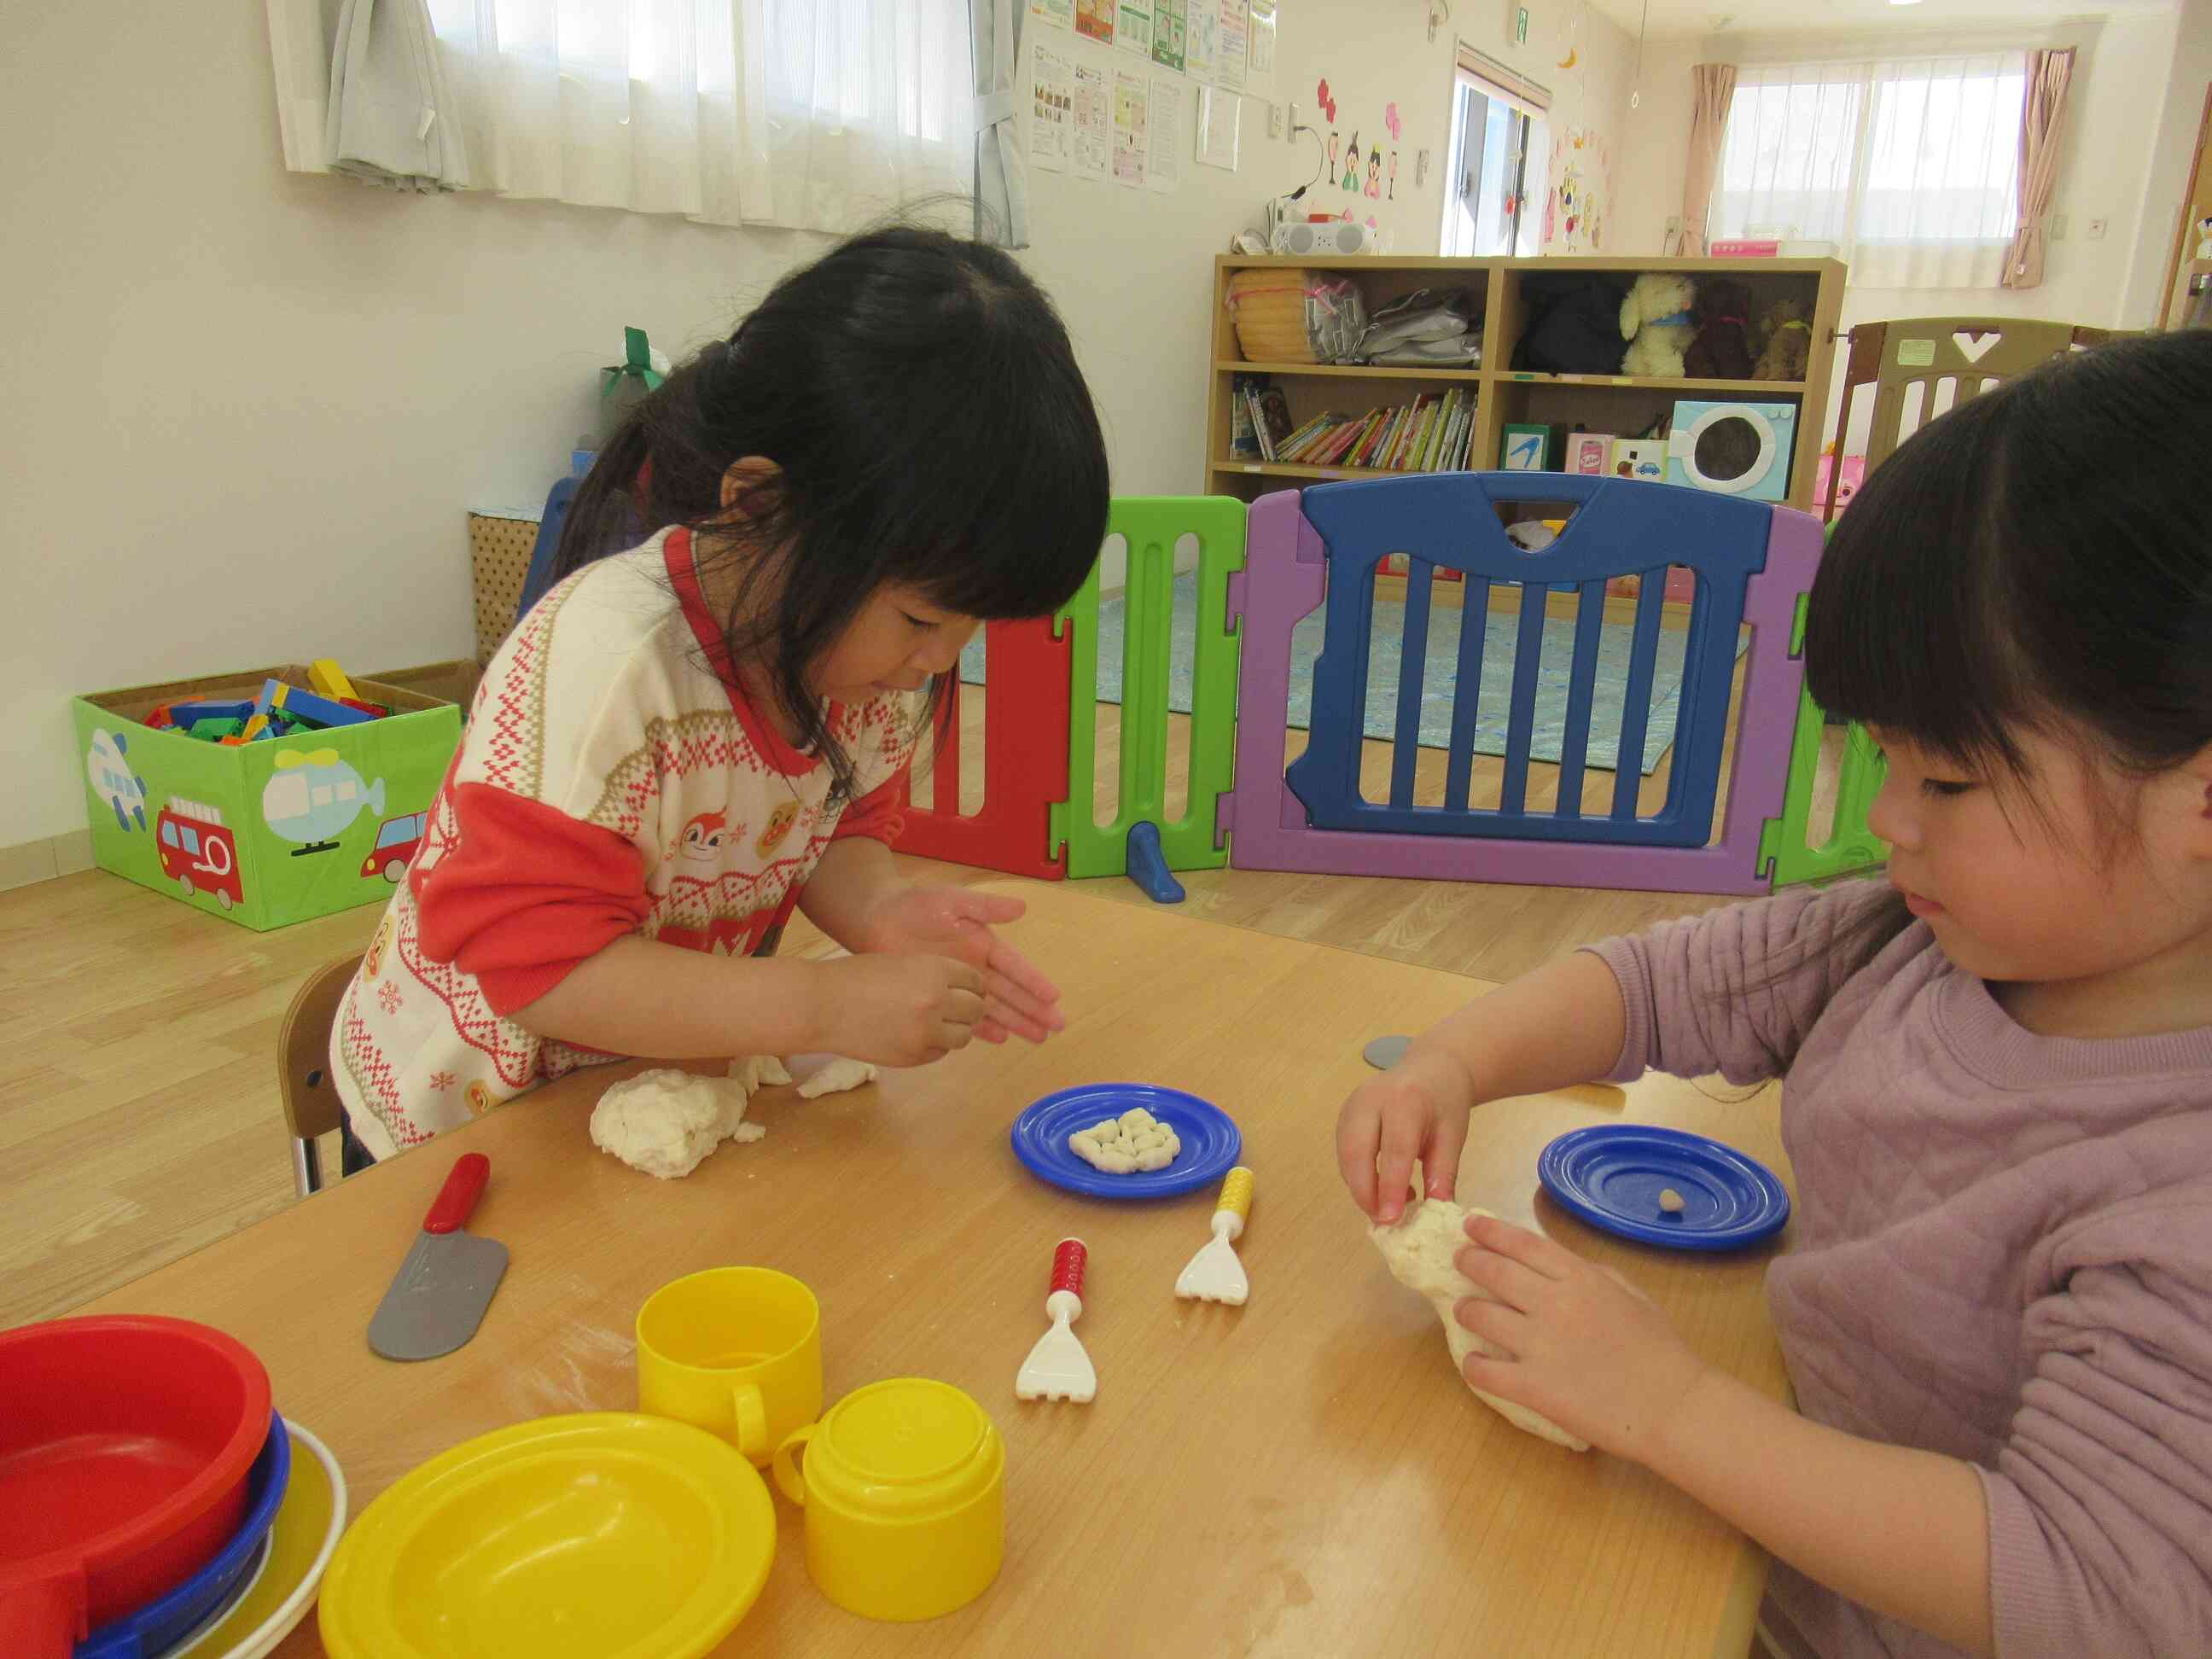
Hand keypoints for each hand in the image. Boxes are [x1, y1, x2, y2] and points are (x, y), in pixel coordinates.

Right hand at [811, 953, 991, 1067]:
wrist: (821, 1005)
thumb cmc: (855, 977)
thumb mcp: (901, 963)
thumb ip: (933, 976)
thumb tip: (960, 991)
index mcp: (934, 971)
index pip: (976, 981)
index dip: (974, 986)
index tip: (970, 990)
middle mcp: (936, 1001)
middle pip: (977, 1010)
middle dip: (971, 1009)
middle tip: (960, 1010)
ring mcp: (926, 1033)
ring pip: (963, 1036)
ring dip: (956, 1030)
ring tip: (938, 1024)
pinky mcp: (913, 1057)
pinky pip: (940, 1053)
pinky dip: (935, 1046)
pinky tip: (917, 1035)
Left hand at [851, 886, 1064, 1044]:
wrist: (876, 920)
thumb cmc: (915, 906)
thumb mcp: (953, 901)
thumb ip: (985, 907)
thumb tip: (1023, 907)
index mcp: (983, 944)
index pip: (1015, 967)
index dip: (1034, 982)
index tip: (1054, 997)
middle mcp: (977, 967)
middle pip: (1011, 993)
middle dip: (1033, 1009)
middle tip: (1056, 1027)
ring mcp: (960, 985)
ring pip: (994, 1008)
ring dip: (1016, 1022)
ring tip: (1038, 1038)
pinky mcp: (941, 997)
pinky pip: (966, 1016)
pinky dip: (983, 1028)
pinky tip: (1000, 1039)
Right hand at [1336, 1049, 1476, 1222]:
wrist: (1432, 1066)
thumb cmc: (1446, 1101)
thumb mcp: (1453, 1136)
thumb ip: (1443, 1173)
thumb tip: (1436, 1211)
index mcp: (1405, 1101)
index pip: (1393, 1150)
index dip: (1389, 1187)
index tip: (1391, 1218)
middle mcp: (1371, 1099)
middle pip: (1356, 1151)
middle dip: (1364, 1191)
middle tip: (1383, 1220)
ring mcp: (1352, 1105)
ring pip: (1345, 1155)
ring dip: (1360, 1186)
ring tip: (1386, 1206)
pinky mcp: (1345, 1114)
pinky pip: (1344, 1152)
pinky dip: (1357, 1175)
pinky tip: (1380, 1187)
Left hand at [1453, 1213, 1709, 1462]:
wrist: (1672, 1406)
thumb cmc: (1659, 1349)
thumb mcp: (1630, 1294)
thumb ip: (1590, 1274)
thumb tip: (1553, 1267)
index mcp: (1579, 1277)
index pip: (1522, 1243)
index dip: (1490, 1231)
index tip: (1470, 1225)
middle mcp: (1552, 1303)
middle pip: (1493, 1271)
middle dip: (1469, 1261)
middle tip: (1459, 1260)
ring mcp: (1538, 1344)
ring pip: (1480, 1315)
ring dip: (1466, 1309)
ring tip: (1464, 1310)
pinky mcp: (1531, 1386)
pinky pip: (1483, 1369)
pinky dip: (1473, 1364)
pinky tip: (1475, 1363)